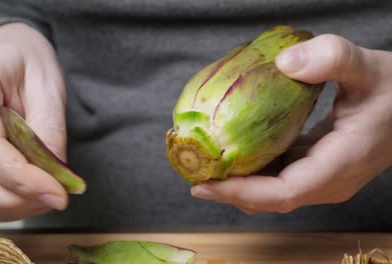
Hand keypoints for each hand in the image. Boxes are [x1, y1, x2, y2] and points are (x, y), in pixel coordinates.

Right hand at [0, 23, 67, 220]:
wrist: (6, 51)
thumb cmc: (28, 63)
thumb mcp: (49, 87)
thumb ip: (49, 132)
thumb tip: (52, 180)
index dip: (23, 180)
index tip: (59, 194)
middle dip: (9, 202)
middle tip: (50, 199)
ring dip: (2, 207)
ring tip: (41, 196)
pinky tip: (22, 193)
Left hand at [191, 34, 391, 214]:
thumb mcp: (370, 68)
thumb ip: (334, 59)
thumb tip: (284, 64)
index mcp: (339, 165)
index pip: (283, 193)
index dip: (241, 192)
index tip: (205, 183)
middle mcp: (328, 181)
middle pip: (269, 199)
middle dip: (229, 191)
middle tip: (191, 171)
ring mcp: (321, 177)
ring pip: (271, 191)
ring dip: (236, 183)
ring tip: (203, 164)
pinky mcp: (315, 167)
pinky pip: (277, 176)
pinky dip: (252, 171)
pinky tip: (231, 153)